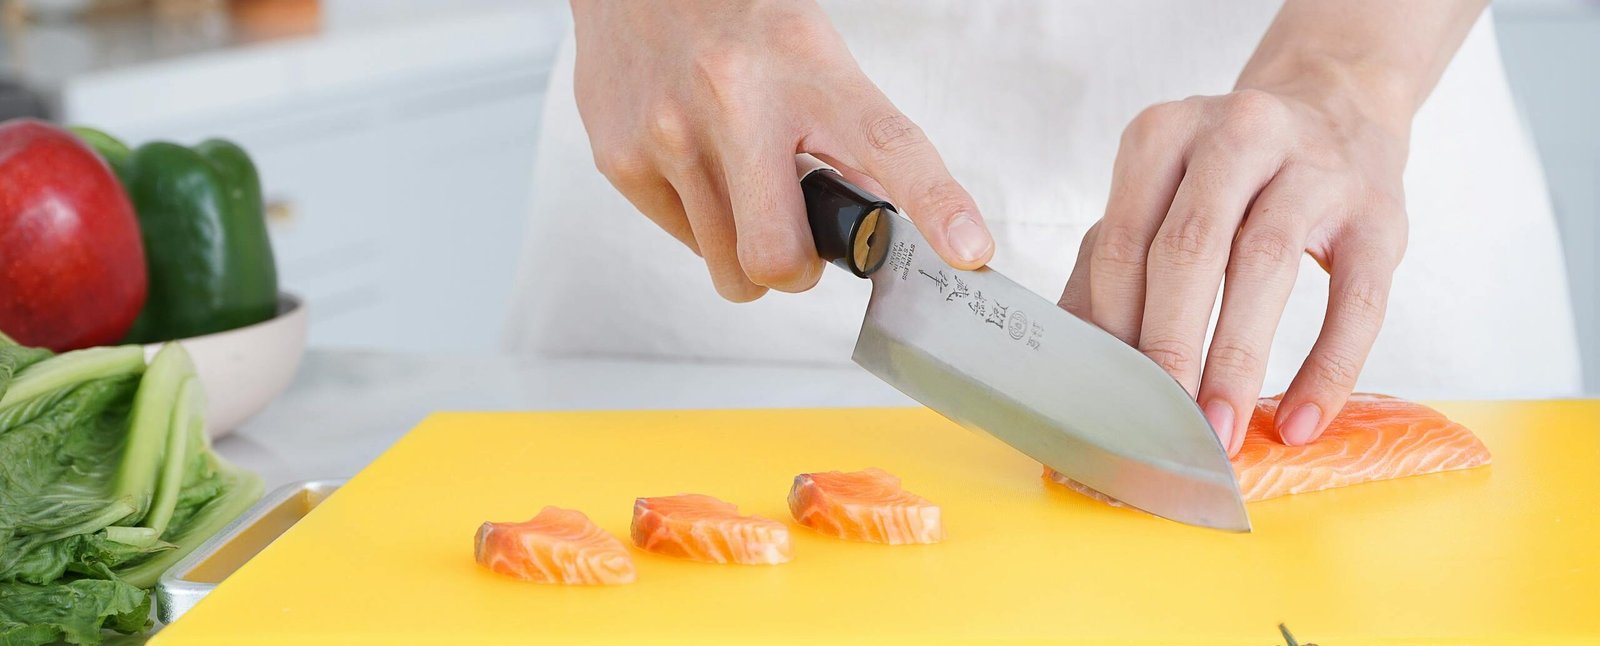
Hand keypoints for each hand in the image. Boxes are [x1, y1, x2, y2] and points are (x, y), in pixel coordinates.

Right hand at [571, 0, 993, 301]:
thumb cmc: (737, 18)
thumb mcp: (810, 53)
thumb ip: (847, 134)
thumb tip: (875, 216)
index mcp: (808, 69)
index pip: (889, 145)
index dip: (938, 205)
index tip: (970, 252)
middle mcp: (737, 101)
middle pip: (778, 257)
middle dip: (796, 270)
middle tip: (797, 238)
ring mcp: (671, 135)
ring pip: (729, 271)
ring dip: (746, 252)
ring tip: (740, 188)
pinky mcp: (621, 160)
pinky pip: (684, 244)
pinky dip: (700, 225)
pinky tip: (695, 168)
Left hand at [1058, 87, 1409, 454]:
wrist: (1337, 108)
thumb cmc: (1227, 175)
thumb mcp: (1159, 194)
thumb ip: (1110, 264)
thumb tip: (1077, 358)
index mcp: (1164, 134)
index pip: (1124, 244)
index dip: (1113, 327)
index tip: (1108, 395)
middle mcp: (1238, 135)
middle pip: (1189, 249)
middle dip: (1169, 347)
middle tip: (1158, 423)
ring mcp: (1316, 168)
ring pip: (1265, 266)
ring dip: (1235, 359)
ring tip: (1219, 429)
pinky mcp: (1380, 214)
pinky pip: (1356, 300)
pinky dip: (1327, 368)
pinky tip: (1300, 419)